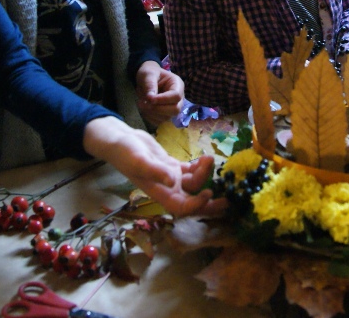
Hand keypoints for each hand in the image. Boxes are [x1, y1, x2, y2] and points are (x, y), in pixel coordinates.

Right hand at [82, 116, 225, 217]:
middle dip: (210, 203)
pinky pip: (190, 171)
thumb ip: (155, 171)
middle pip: (192, 202)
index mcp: (159, 193)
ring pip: (194, 185)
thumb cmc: (126, 152)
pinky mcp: (172, 166)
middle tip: (228, 199)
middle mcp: (167, 189)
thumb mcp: (139, 161)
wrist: (120, 139)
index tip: (208, 192)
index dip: (197, 205)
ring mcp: (171, 178)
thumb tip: (172, 180)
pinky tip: (205, 158)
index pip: (181, 207)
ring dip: (205, 175)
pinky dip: (200, 166)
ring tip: (209, 159)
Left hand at [134, 60, 183, 126]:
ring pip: (167, 117)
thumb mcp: (148, 74)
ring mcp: (173, 107)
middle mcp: (179, 98)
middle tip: (143, 103)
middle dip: (158, 109)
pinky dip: (150, 118)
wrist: (146, 78)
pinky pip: (160, 122)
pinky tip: (144, 110)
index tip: (149, 98)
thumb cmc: (150, 73)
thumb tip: (150, 98)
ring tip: (141, 104)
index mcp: (177, 85)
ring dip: (152, 114)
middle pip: (175, 110)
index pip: (176, 96)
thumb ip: (150, 84)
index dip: (163, 99)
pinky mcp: (165, 114)